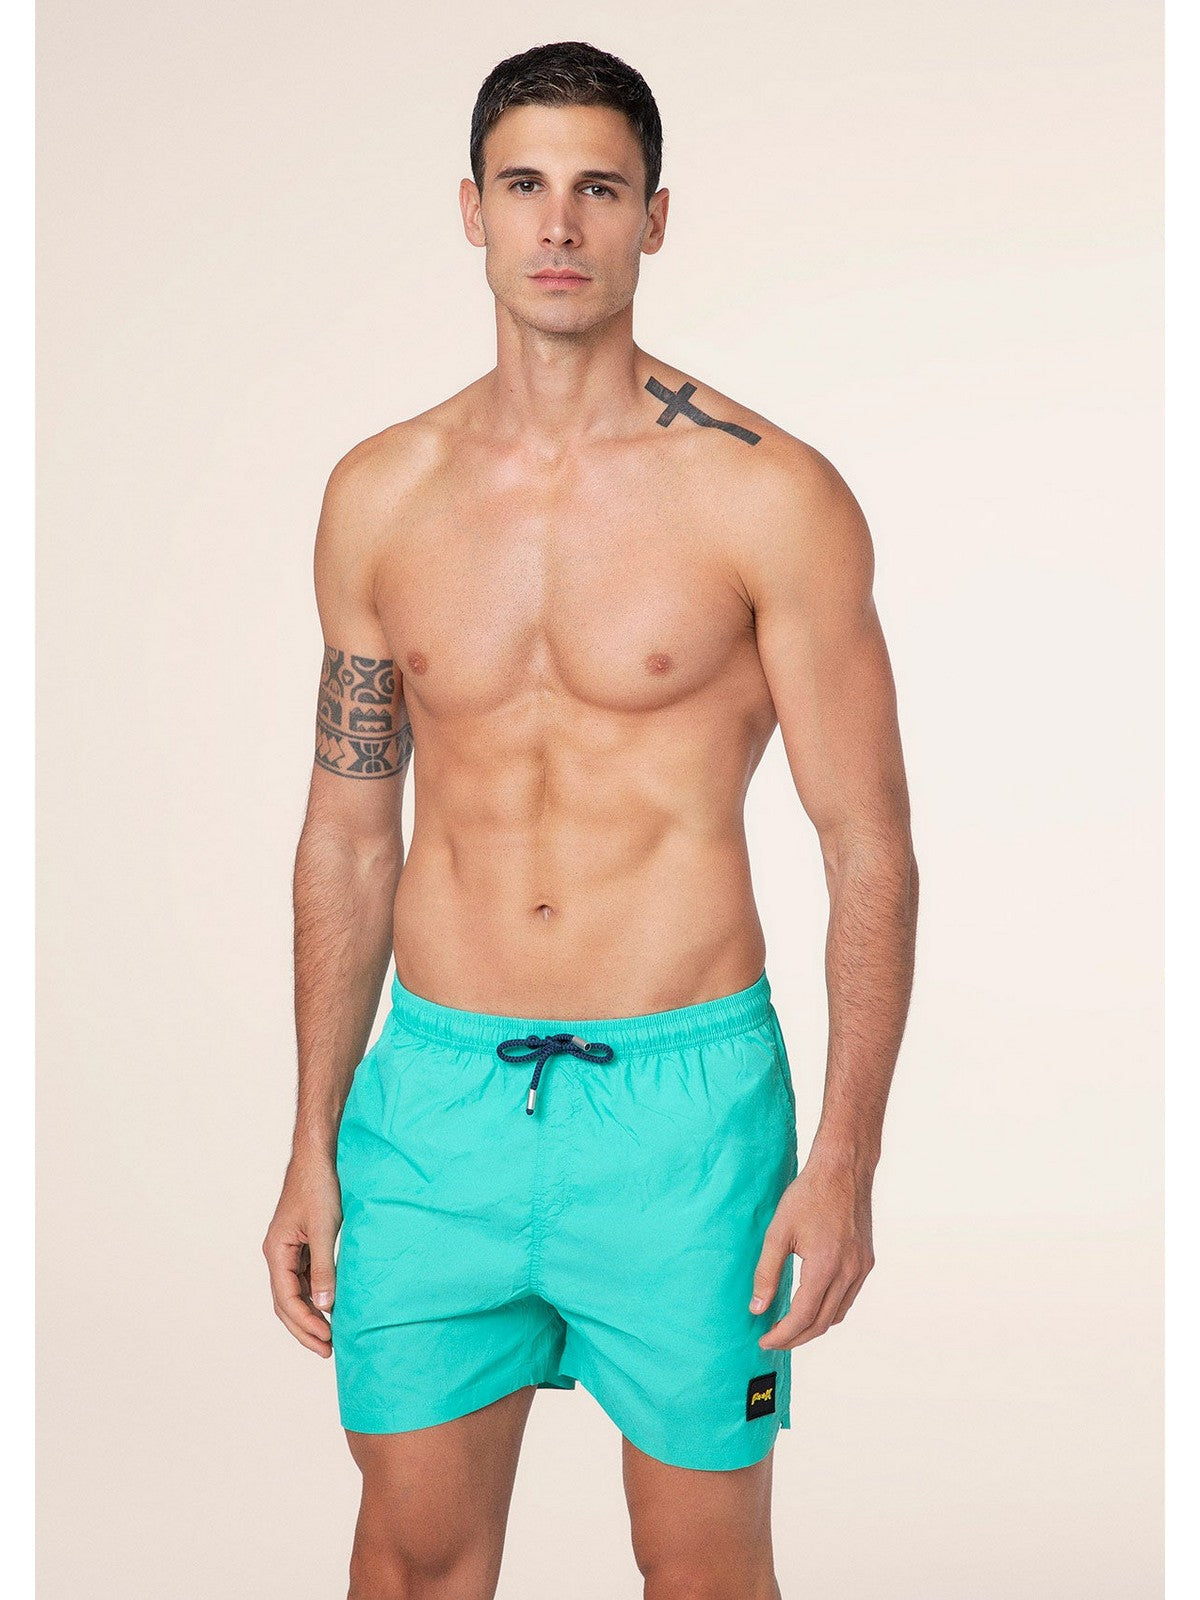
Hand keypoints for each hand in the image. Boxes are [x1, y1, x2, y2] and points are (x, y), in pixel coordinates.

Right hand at [262, 1154, 342, 1357]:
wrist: (320, 1155)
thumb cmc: (319, 1186)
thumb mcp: (323, 1229)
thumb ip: (324, 1269)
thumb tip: (324, 1307)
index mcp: (276, 1252)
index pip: (286, 1300)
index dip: (304, 1324)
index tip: (325, 1342)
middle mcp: (279, 1254)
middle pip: (286, 1302)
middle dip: (305, 1328)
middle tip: (327, 1349)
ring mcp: (290, 1249)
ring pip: (296, 1292)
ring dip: (311, 1314)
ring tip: (331, 1335)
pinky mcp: (304, 1243)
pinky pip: (307, 1277)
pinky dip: (317, 1295)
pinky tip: (333, 1306)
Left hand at [749, 1157, 875, 1349]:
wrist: (843, 1169)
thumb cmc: (808, 1195)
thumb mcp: (778, 1232)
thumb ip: (766, 1273)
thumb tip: (757, 1308)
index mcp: (825, 1266)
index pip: (802, 1317)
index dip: (781, 1335)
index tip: (763, 1341)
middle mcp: (849, 1272)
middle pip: (821, 1323)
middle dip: (795, 1337)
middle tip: (773, 1339)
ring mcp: (861, 1268)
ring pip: (837, 1314)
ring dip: (813, 1326)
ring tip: (789, 1326)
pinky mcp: (866, 1262)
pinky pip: (848, 1299)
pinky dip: (829, 1310)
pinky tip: (812, 1304)